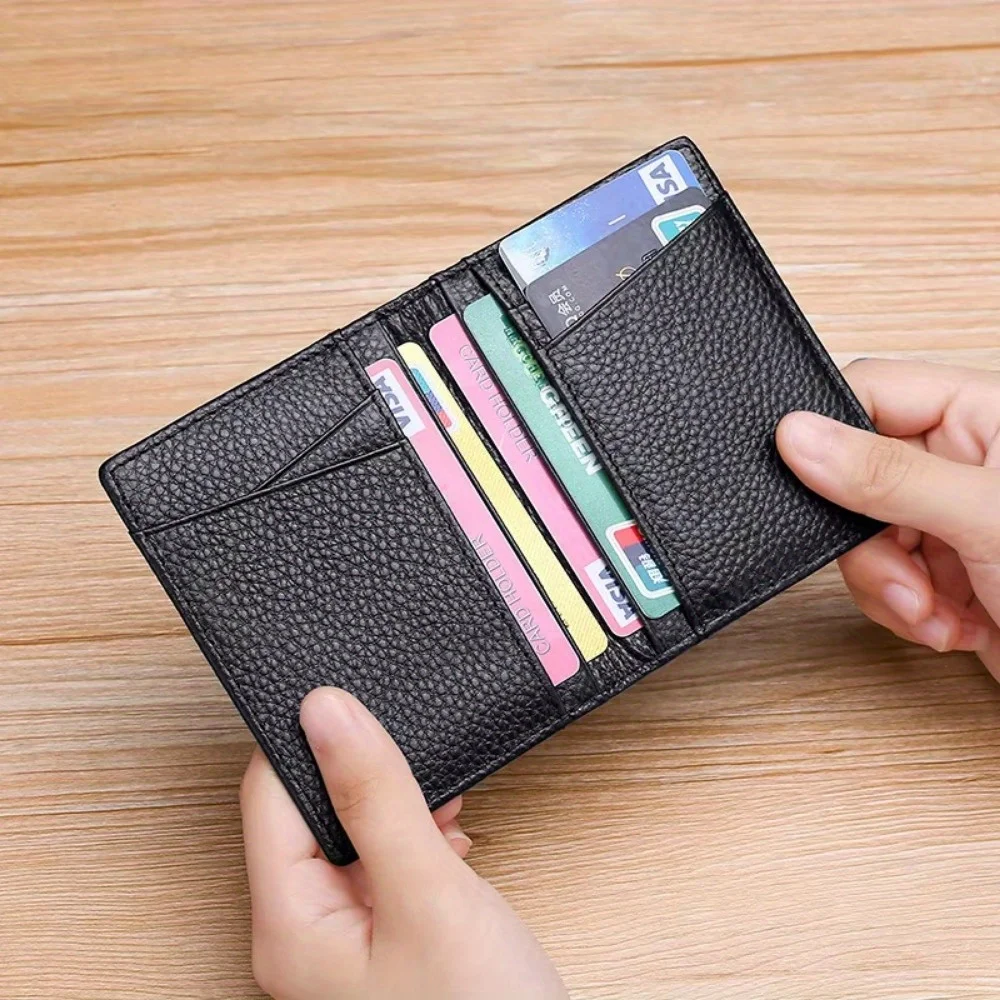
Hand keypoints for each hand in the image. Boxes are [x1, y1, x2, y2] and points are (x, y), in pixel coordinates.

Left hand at [240, 687, 568, 999]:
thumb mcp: (429, 890)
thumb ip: (376, 795)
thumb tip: (327, 709)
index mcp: (289, 923)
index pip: (269, 794)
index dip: (307, 737)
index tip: (351, 693)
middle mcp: (305, 932)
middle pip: (308, 809)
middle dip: (362, 772)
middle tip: (410, 751)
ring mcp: (345, 938)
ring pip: (352, 832)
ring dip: (394, 803)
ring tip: (439, 799)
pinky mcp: (383, 938)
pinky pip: (382, 862)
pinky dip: (415, 837)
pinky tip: (449, 837)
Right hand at [777, 360, 999, 679]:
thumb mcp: (986, 519)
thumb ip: (887, 475)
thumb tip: (798, 435)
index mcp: (983, 414)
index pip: (871, 393)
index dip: (830, 434)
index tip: (811, 479)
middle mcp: (964, 460)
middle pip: (854, 476)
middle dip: (872, 543)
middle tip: (903, 575)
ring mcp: (953, 518)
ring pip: (864, 537)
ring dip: (892, 588)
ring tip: (938, 614)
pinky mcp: (946, 570)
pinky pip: (886, 579)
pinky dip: (909, 612)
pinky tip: (954, 626)